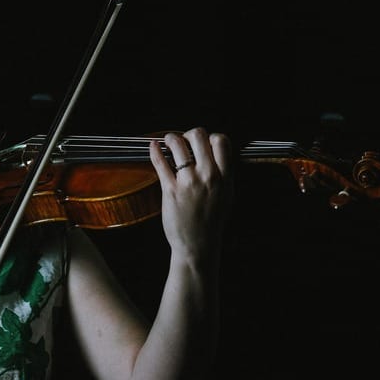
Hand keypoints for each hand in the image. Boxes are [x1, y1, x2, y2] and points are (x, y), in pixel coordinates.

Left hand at [149, 128, 232, 258]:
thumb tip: (218, 156)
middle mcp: (208, 177)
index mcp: (225, 178)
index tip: (203, 144)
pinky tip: (152, 146)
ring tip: (168, 141)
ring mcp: (189, 183)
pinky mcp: (171, 191)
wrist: (198, 245)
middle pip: (200, 136)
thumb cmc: (211, 223)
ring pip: (179, 145)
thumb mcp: (227, 197)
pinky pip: (161, 163)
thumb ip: (224, 175)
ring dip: (171, 138)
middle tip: (184, 140)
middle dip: (190, 133)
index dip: (211, 137)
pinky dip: (155, 151)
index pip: (222, 142)